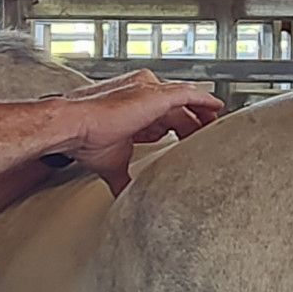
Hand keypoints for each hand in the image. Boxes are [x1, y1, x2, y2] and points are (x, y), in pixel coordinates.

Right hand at [64, 71, 223, 192]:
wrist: (74, 125)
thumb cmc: (86, 138)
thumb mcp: (113, 163)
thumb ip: (124, 179)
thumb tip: (125, 200)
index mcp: (133, 110)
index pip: (164, 117)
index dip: (180, 130)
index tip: (191, 142)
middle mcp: (143, 96)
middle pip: (179, 108)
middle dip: (195, 123)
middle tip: (210, 137)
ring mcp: (150, 92)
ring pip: (187, 99)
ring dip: (203, 113)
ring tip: (218, 126)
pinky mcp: (155, 94)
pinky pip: (189, 94)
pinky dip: (204, 100)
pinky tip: (217, 107)